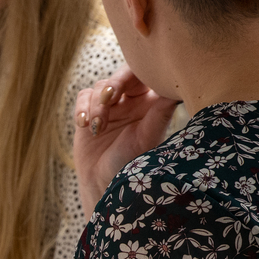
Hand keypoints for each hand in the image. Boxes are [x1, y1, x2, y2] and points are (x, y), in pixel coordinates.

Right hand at [74, 63, 178, 212]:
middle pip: (122, 76)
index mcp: (151, 104)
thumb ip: (160, 112)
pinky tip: (84, 125)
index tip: (129, 88)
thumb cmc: (131, 165)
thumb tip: (177, 90)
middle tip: (108, 99)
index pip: (145, 75)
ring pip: (100, 87)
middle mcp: (132, 102)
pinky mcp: (89, 113)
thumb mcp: (147, 138)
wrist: (104, 186)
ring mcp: (110, 107)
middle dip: (112, 85)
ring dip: (96, 105)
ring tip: (97, 128)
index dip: (135, 73)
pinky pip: (83, 97)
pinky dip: (82, 109)